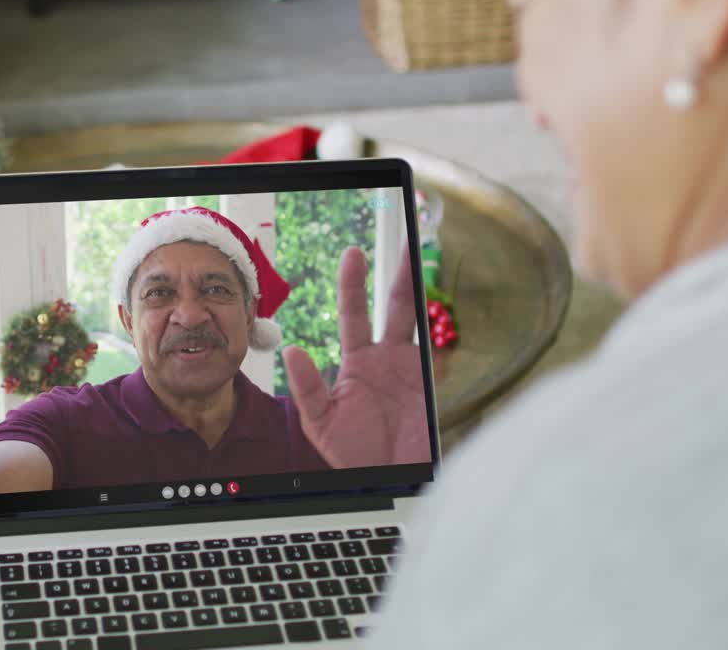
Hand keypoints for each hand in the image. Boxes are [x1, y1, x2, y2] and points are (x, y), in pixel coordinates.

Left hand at [283, 245, 430, 468]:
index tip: (353, 253)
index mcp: (358, 362)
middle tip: (404, 246)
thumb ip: (308, 388)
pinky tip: (426, 338)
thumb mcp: (320, 422)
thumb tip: (293, 352)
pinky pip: (433, 364)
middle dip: (399, 276)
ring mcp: (411, 372)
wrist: (383, 481)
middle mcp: (386, 360)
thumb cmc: (352, 454)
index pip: (355, 314)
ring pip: (418, 325)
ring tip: (418, 268)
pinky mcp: (429, 390)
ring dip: (420, 297)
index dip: (354, 284)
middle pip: (394, 309)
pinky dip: (433, 350)